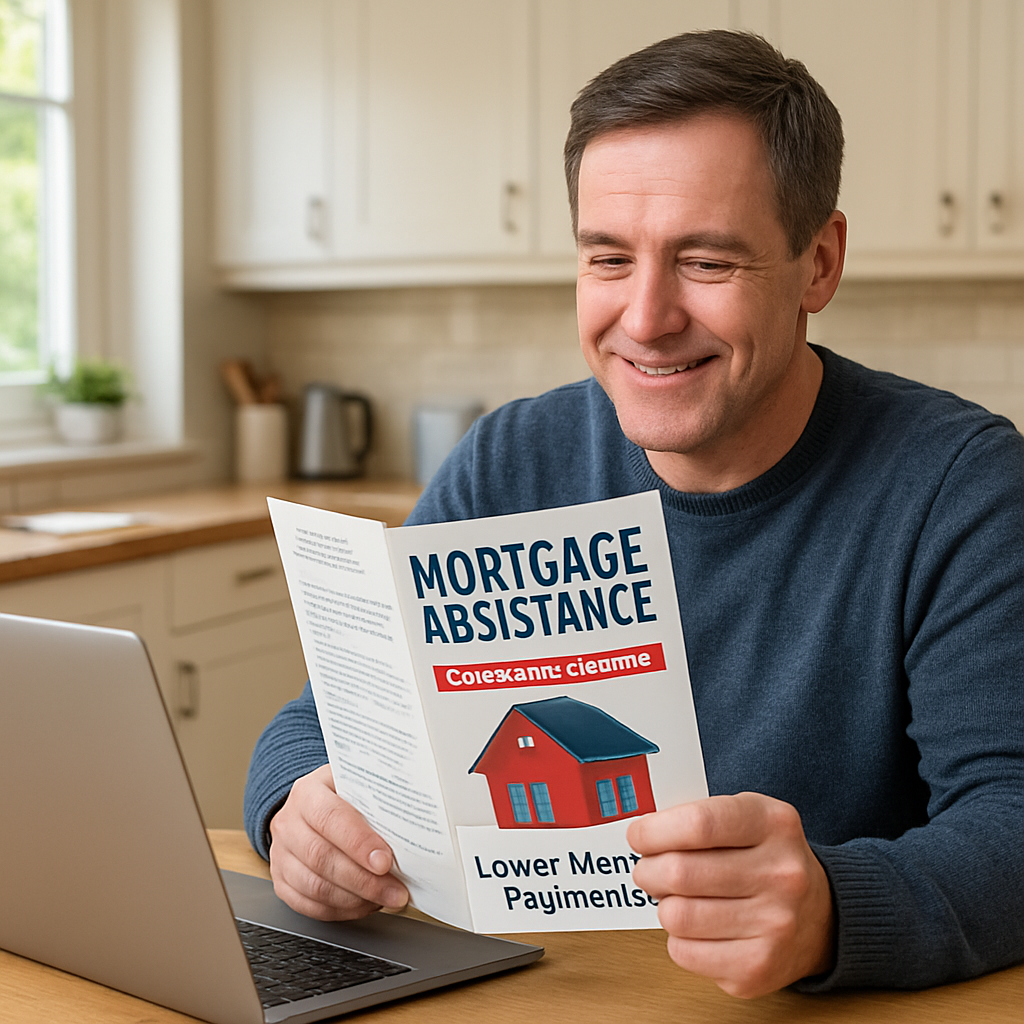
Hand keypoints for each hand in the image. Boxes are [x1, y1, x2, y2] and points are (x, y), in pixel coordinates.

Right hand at [268, 764, 408, 919]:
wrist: (312, 806)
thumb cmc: (342, 795)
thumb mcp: (357, 783)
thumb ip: (377, 798)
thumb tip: (415, 821)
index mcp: (309, 792)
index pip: (331, 818)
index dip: (358, 842)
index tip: (384, 861)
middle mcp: (289, 822)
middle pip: (321, 857)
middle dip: (364, 880)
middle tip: (395, 890)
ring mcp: (281, 854)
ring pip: (315, 886)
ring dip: (355, 899)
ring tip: (386, 899)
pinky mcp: (281, 881)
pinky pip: (308, 905)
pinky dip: (340, 910)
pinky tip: (364, 904)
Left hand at [627, 792, 834, 997]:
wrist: (821, 916)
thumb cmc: (767, 859)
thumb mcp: (748, 817)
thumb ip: (700, 816)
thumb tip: (641, 832)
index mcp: (773, 824)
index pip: (699, 824)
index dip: (655, 831)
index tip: (638, 835)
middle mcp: (781, 875)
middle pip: (680, 872)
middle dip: (648, 869)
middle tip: (647, 868)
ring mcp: (774, 925)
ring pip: (676, 915)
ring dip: (662, 905)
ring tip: (674, 897)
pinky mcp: (758, 968)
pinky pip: (684, 953)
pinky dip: (677, 939)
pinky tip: (696, 927)